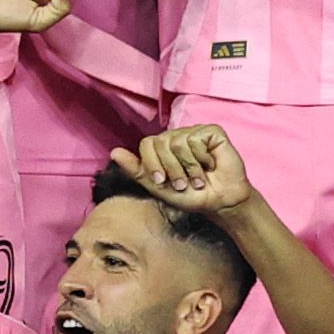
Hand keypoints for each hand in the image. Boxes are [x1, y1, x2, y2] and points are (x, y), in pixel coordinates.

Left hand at [116, 124, 251, 216]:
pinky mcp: (212, 132)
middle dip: (171, 169)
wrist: (219, 201)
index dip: (152, 164)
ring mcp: (194, 132)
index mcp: (162, 147)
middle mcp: (177, 136)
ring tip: (197, 179)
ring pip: (179, 142)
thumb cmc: (190, 195)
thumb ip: (137, 170)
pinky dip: (202, 159)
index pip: (147, 144)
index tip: (162, 182)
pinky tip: (210, 165)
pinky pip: (197, 139)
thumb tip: (114, 152)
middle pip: (161, 142)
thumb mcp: (158, 187)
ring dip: (189, 167)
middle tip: (183, 183)